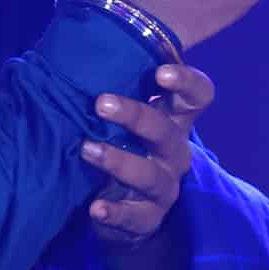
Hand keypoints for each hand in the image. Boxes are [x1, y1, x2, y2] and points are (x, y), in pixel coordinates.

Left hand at [80, 61, 214, 239]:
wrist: (123, 213)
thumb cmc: (119, 148)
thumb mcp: (119, 121)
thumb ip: (110, 91)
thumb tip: (70, 50)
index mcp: (173, 121)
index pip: (197, 96)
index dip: (186, 82)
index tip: (160, 73)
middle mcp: (174, 152)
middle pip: (167, 132)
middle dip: (136, 116)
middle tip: (101, 103)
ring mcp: (164, 187)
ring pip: (151, 175)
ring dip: (119, 161)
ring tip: (86, 149)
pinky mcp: (148, 219)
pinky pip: (136, 217)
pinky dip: (115, 212)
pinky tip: (96, 208)